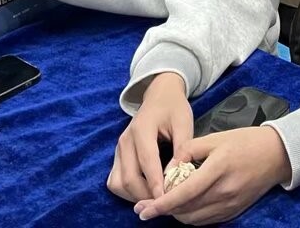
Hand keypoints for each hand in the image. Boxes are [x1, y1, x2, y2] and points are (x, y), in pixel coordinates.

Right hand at [108, 73, 194, 202]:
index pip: (147, 161)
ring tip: (156, 199)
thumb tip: (176, 174)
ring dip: (135, 196)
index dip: (156, 182)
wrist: (159, 95)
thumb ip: (182, 147)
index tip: (167, 198)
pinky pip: (115, 181)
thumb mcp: (184, 122)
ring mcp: (118, 149)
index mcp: (142, 128)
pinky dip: (127, 192)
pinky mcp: (117, 156)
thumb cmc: (174, 108)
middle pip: (129, 177)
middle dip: (146, 194)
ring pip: (119, 183)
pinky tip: (145, 192)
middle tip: (165, 203)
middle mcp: (125, 140)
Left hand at [133, 125, 291, 223]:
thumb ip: (188, 151)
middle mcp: (225, 191)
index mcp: (219, 168)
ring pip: (194, 218)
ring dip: (176, 214)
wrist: (277, 154)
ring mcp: (231, 204)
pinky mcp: (234, 211)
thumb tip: (168, 169)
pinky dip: (191, 215)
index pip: (185, 192)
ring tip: (164, 205)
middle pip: (186, 210)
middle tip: (146, 207)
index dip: (162, 204)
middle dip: (163, 211)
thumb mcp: (215, 137)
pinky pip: (206, 220)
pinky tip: (184, 206)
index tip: (144, 208)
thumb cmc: (246, 141)